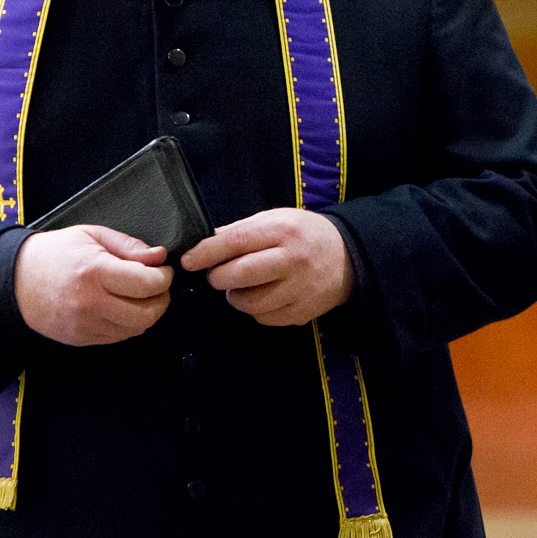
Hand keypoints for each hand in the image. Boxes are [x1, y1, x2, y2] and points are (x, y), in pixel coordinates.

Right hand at [14, 225, 171, 345]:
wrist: (13, 280)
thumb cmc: (54, 252)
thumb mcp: (92, 235)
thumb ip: (129, 246)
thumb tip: (159, 257)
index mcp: (95, 272)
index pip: (147, 284)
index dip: (164, 278)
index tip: (163, 271)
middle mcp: (90, 303)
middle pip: (146, 314)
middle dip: (161, 300)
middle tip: (158, 287)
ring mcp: (84, 325)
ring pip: (135, 329)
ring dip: (146, 314)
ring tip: (140, 297)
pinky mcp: (79, 339)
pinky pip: (117, 337)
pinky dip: (128, 324)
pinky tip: (121, 308)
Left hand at [180, 208, 353, 326]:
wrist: (347, 258)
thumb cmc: (304, 234)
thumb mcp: (276, 219)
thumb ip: (241, 231)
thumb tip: (204, 244)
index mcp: (283, 231)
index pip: (237, 242)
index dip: (207, 253)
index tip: (189, 260)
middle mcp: (293, 260)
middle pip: (241, 275)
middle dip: (218, 278)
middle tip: (216, 276)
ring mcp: (299, 290)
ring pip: (250, 303)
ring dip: (236, 296)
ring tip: (242, 286)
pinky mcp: (302, 313)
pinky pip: (264, 318)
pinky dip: (255, 309)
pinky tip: (263, 295)